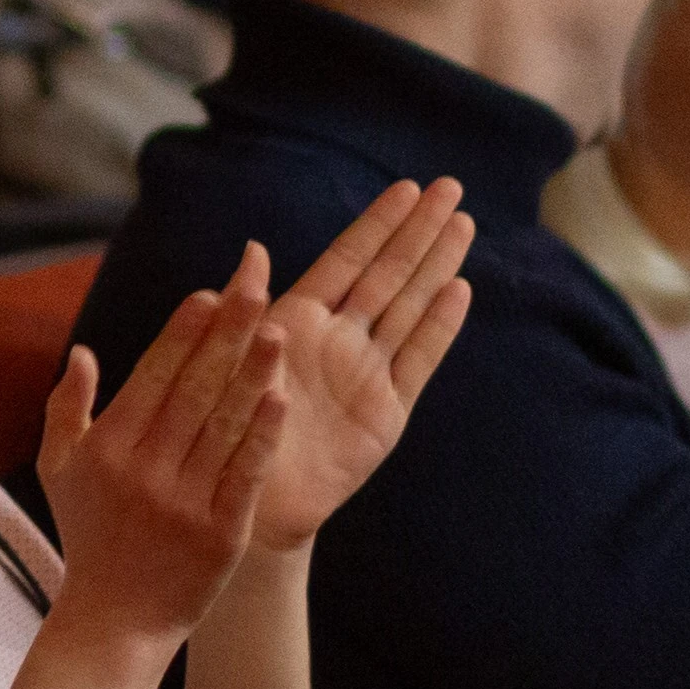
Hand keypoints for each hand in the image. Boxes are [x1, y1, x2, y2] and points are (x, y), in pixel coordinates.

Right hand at [30, 267, 286, 648]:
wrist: (114, 621)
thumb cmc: (90, 536)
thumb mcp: (58, 471)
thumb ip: (66, 409)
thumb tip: (86, 352)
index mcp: (107, 448)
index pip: (152, 376)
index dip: (183, 333)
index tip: (211, 293)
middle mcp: (144, 469)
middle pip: (193, 389)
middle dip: (226, 335)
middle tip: (256, 287)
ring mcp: (183, 502)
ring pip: (223, 424)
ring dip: (252, 374)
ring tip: (279, 331)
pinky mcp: (219, 533)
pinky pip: (244, 474)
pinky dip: (261, 435)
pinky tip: (279, 399)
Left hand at [244, 180, 478, 550]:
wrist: (247, 502)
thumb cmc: (225, 432)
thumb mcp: (229, 363)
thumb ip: (247, 309)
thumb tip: (254, 248)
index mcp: (297, 321)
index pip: (348, 260)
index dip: (378, 224)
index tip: (409, 186)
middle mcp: (338, 340)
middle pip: (389, 275)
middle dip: (420, 231)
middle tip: (453, 187)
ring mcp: (365, 373)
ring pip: (410, 308)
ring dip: (438, 267)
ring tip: (464, 225)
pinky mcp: (385, 413)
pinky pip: (417, 361)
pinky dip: (439, 327)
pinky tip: (459, 289)